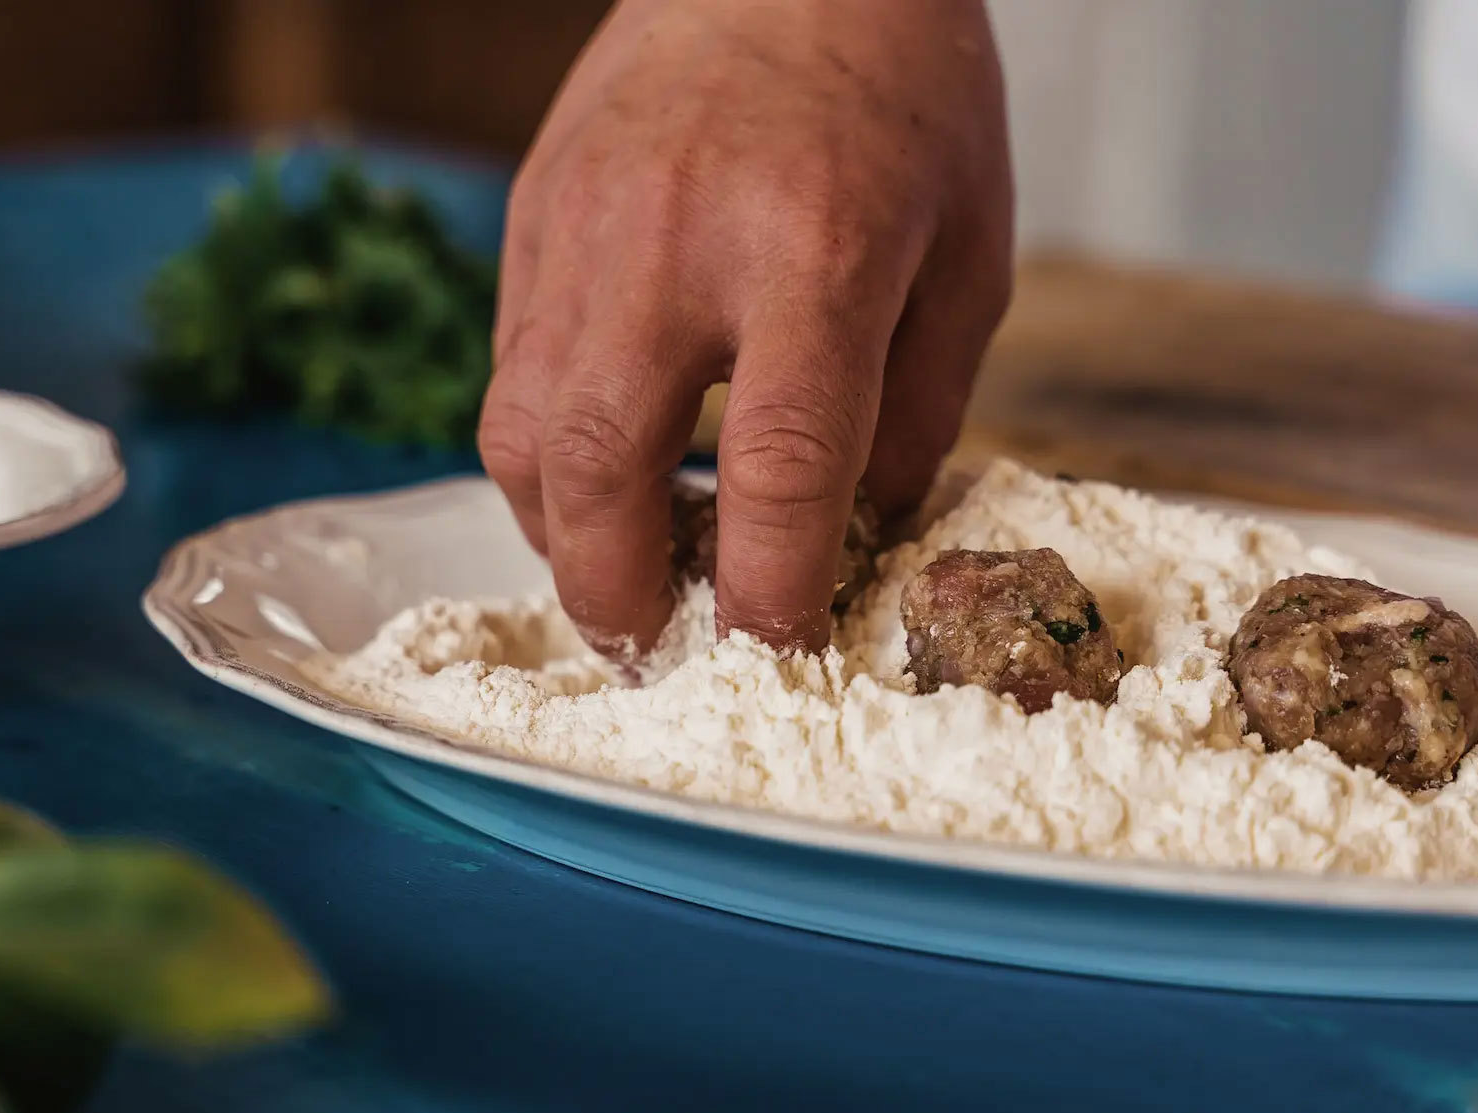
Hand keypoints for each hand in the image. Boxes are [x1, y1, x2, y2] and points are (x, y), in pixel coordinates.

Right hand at [479, 0, 1012, 655]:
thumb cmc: (904, 97)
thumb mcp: (969, 255)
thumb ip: (919, 412)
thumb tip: (858, 535)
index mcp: (810, 255)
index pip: (774, 468)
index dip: (767, 590)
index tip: (772, 651)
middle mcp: (674, 248)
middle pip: (596, 471)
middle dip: (616, 596)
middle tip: (651, 650)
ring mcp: (582, 231)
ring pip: (518, 435)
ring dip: (561, 536)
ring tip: (618, 569)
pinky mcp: (534, 219)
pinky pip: (508, 372)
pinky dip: (542, 455)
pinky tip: (598, 472)